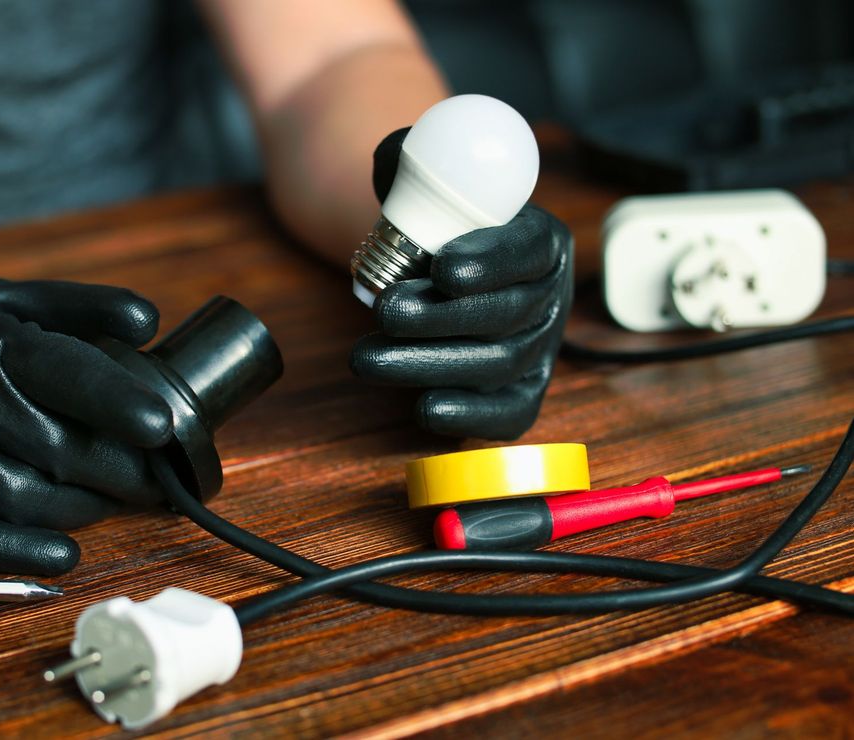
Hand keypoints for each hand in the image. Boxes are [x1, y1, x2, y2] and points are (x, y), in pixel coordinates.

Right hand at [0, 277, 172, 573]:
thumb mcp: (14, 298)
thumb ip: (85, 306)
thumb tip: (149, 321)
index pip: (67, 376)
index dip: (119, 404)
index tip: (163, 427)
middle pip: (65, 452)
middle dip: (126, 470)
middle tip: (156, 474)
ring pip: (35, 500)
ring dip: (89, 505)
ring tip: (112, 493)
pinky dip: (28, 553)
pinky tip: (65, 552)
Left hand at [351, 128, 573, 438]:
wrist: (430, 263)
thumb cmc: (430, 217)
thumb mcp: (424, 174)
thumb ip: (410, 159)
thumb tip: (392, 160)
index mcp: (540, 238)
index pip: (527, 251)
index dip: (491, 262)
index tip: (443, 268)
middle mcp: (548, 297)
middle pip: (506, 314)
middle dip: (440, 319)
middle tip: (386, 312)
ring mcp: (537, 349)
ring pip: (496, 364)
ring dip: (429, 365)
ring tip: (367, 358)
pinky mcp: (520, 392)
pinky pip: (508, 414)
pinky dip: (471, 416)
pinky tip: (425, 409)